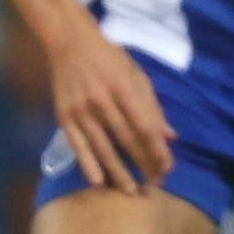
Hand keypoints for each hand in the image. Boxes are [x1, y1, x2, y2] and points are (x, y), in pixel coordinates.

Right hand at [46, 22, 173, 193]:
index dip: (157, 150)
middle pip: (126, 139)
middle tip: (155, 184)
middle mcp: (103, 100)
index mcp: (125, 88)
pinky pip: (77, 145)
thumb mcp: (136, 75)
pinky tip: (98, 181)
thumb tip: (170, 136)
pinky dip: (87, 164)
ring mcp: (81, 110)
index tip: (168, 168)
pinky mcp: (64, 116)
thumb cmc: (110, 59)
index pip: (145, 126)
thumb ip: (153, 106)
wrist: (70, 43)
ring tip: (131, 191)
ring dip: (118, 171)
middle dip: (142, 163)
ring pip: (102, 147)